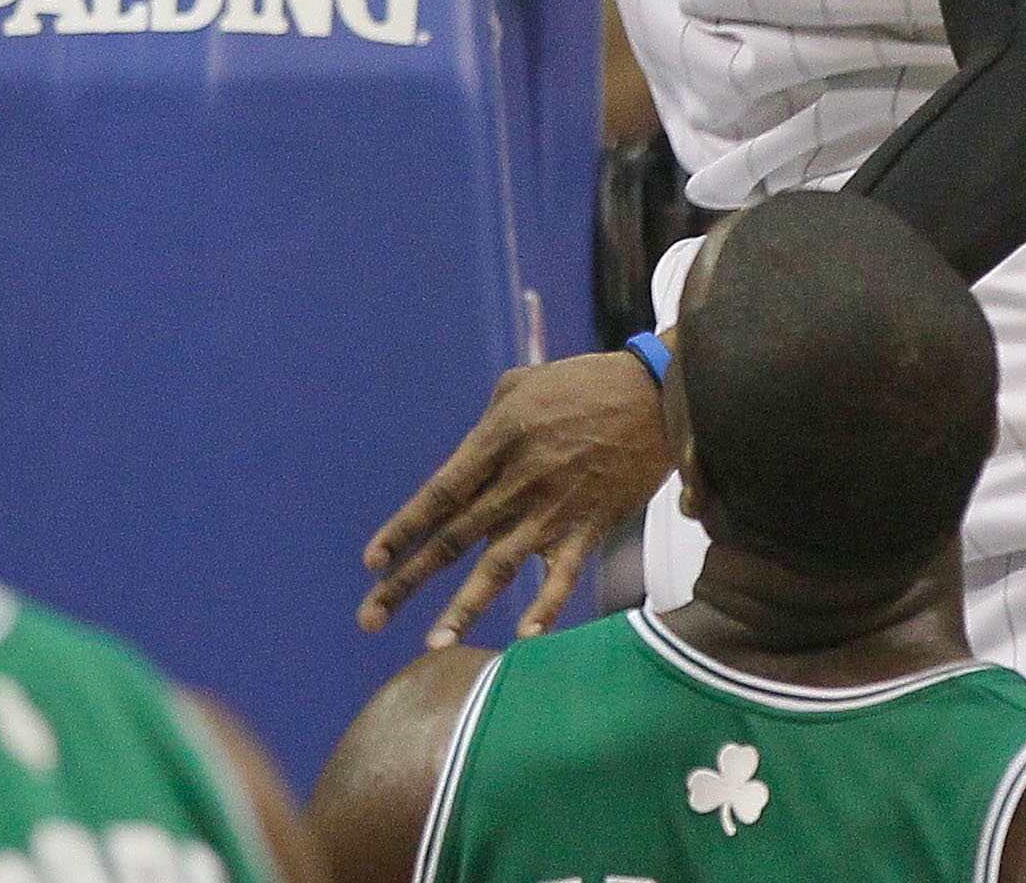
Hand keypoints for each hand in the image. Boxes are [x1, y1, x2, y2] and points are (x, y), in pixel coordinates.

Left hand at [361, 351, 672, 646]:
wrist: (656, 394)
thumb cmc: (584, 383)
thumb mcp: (521, 385)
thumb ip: (487, 429)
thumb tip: (466, 467)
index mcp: (496, 440)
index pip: (439, 494)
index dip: (404, 529)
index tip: (372, 561)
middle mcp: (517, 480)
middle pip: (453, 538)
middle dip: (408, 580)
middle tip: (369, 617)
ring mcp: (553, 508)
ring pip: (498, 567)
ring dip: (463, 608)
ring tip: (432, 642)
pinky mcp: (589, 527)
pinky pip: (562, 576)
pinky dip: (545, 607)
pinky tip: (523, 637)